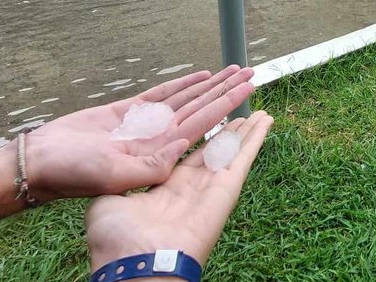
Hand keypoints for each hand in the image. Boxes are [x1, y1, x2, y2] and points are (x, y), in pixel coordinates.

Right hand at [25, 66, 254, 201]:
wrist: (42, 162)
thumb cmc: (73, 173)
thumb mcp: (114, 175)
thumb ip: (150, 166)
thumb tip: (182, 149)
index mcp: (159, 154)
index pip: (204, 125)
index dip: (227, 105)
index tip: (249, 91)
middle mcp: (158, 138)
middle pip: (201, 109)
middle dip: (227, 91)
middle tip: (252, 73)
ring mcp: (144, 125)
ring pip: (185, 99)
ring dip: (210, 85)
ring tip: (233, 70)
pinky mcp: (126, 113)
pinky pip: (160, 95)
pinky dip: (180, 85)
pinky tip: (200, 76)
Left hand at [86, 111, 273, 270]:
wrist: (132, 263)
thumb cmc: (115, 241)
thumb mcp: (109, 200)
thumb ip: (125, 179)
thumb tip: (124, 167)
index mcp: (162, 188)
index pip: (185, 156)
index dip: (197, 136)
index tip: (206, 119)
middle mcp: (188, 187)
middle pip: (214, 151)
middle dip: (227, 131)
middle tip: (240, 112)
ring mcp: (209, 188)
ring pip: (232, 152)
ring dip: (247, 130)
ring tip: (260, 112)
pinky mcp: (225, 190)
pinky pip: (242, 159)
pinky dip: (256, 139)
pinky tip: (266, 120)